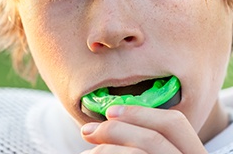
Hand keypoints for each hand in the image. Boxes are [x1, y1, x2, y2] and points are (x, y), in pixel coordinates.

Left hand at [81, 105, 207, 153]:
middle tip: (88, 131)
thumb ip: (147, 140)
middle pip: (154, 138)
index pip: (174, 123)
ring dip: (106, 149)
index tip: (110, 111)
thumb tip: (114, 119)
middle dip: (116, 129)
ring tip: (87, 152)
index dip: (140, 113)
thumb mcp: (159, 150)